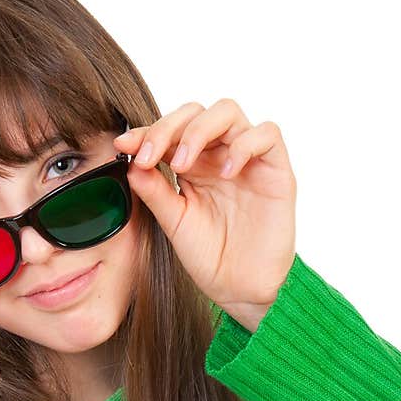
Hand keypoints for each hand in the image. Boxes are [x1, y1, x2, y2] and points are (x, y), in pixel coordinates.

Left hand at [115, 99, 296, 332]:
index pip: (171, 132)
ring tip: (183, 165)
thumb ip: (154, 192)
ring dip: (199, 130)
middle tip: (150, 155)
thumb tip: (130, 162)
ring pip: (228, 112)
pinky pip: (268, 134)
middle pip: (196, 112)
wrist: (240, 289)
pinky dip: (244, 145)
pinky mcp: (276, 170)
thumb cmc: (210, 257)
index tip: (124, 146)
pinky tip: (226, 172)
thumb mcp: (174, 223)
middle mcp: (219, 155)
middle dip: (168, 127)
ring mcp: (248, 160)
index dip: (147, 132)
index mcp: (193, 165)